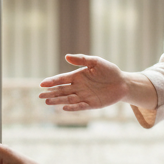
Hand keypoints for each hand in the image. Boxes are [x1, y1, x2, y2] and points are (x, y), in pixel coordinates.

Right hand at [39, 55, 154, 111]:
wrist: (122, 82)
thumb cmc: (109, 70)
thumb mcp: (96, 62)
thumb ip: (82, 60)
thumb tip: (66, 56)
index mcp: (77, 76)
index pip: (61, 79)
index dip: (52, 81)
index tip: (42, 84)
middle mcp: (78, 87)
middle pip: (62, 91)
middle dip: (51, 93)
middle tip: (40, 95)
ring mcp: (84, 96)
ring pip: (68, 99)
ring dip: (58, 101)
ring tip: (47, 102)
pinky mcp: (92, 104)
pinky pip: (80, 106)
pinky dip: (72, 107)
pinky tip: (64, 107)